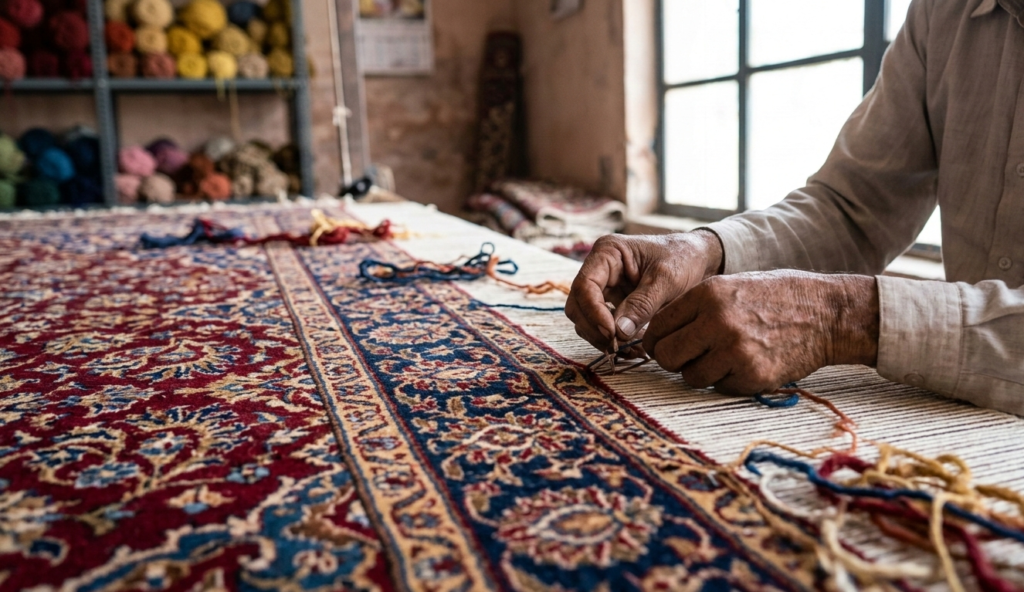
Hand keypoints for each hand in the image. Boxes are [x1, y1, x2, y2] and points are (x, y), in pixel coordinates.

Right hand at [566, 231, 723, 353]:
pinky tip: (633, 348)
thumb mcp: (667, 279)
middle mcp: (599, 269)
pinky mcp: (613, 304)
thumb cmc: (684, 258)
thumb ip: (642, 304)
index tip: (612, 334)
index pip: (585, 286)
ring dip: (603, 339)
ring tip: (631, 351)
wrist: (699, 259)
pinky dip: (613, 340)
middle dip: (595, 329)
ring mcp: (605, 287)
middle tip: (618, 347)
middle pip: (578, 305)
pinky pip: (602, 326)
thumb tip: (619, 332)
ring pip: (585, 320)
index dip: (593, 313)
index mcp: (607, 252)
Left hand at [641, 271, 878, 393]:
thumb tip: (657, 333)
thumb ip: (695, 307)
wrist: (827, 314)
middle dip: (673, 360)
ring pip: (690, 377)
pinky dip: (728, 381)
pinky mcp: (752, 375)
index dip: (657, 340)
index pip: (657, 327)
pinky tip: (745, 364)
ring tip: (722, 358)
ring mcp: (734, 350)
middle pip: (666, 356)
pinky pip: (720, 388)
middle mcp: (716, 321)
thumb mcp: (731, 286)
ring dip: (701, 373)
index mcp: (707, 294)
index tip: (663, 346)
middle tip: (688, 357)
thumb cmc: (776, 298)